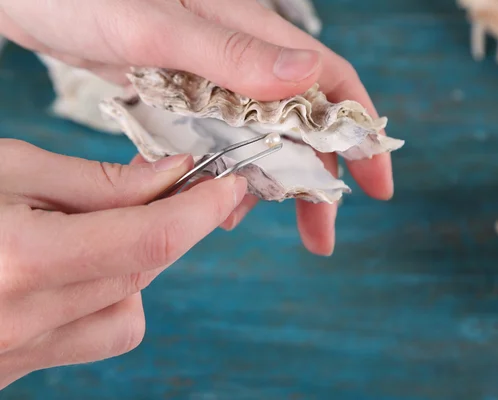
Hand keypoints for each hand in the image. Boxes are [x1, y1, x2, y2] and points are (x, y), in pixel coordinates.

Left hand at [0, 0, 393, 255]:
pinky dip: (226, 176)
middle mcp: (241, 59)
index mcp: (252, 35)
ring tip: (274, 227)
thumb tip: (308, 78)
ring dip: (273, 184)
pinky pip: (220, 143)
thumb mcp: (155, 23)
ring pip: (263, 139)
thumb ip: (229, 51)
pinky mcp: (184, 95)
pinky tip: (220, 203)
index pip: (330, 84)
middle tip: (321, 234)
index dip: (360, 135)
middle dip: (318, 180)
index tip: (376, 186)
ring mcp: (213, 80)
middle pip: (302, 123)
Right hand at [0, 139, 245, 388]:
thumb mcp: (2, 170)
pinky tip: (75, 266)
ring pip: (128, 308)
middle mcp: (22, 319)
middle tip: (171, 185)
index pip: (150, 239)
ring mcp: (17, 353)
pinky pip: (98, 334)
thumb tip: (168, 177)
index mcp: (16, 260)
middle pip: (144, 269)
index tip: (230, 182)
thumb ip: (92, 181)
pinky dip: (109, 296)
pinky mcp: (17, 366)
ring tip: (95, 225)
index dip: (201, 208)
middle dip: (172, 224)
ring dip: (136, 262)